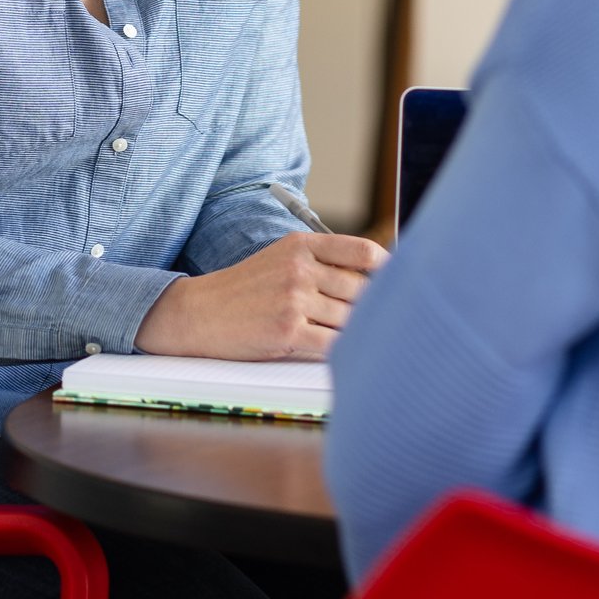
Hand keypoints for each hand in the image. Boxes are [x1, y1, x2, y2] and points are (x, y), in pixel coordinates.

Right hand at [134, 232, 387, 360]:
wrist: (199, 313)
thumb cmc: (244, 290)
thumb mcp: (281, 259)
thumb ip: (323, 262)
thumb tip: (375, 277)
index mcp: (301, 245)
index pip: (364, 252)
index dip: (388, 270)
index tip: (398, 284)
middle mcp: (300, 268)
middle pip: (362, 290)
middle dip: (371, 309)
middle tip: (382, 321)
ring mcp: (294, 300)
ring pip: (350, 320)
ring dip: (355, 333)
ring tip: (353, 340)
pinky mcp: (288, 331)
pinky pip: (334, 344)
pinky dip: (342, 351)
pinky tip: (342, 353)